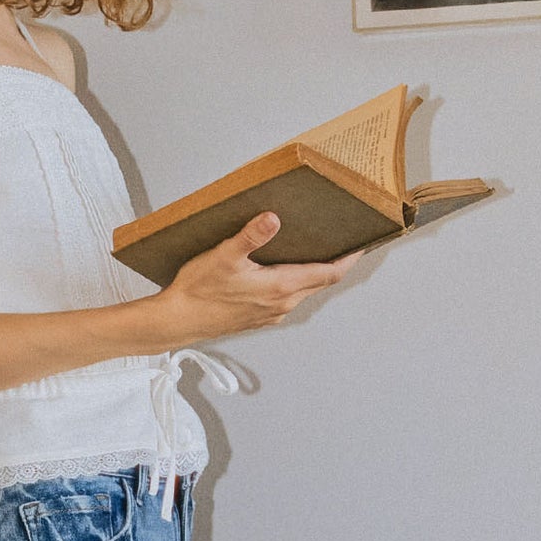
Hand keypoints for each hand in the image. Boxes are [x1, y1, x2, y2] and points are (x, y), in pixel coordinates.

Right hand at [149, 213, 361, 344]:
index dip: (349, 258)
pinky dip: (294, 283)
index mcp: (280, 287)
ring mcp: (271, 313)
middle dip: (333, 261)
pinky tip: (281, 270)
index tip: (363, 243)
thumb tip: (272, 219)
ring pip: (303, 290)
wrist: (177, 321)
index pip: (329, 273)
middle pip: (320, 282)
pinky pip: (287, 298)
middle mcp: (282, 303)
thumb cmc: (198, 291)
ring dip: (312, 273)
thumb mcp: (223, 256)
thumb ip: (250, 236)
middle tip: (341, 239)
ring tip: (314, 250)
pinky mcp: (258, 317)